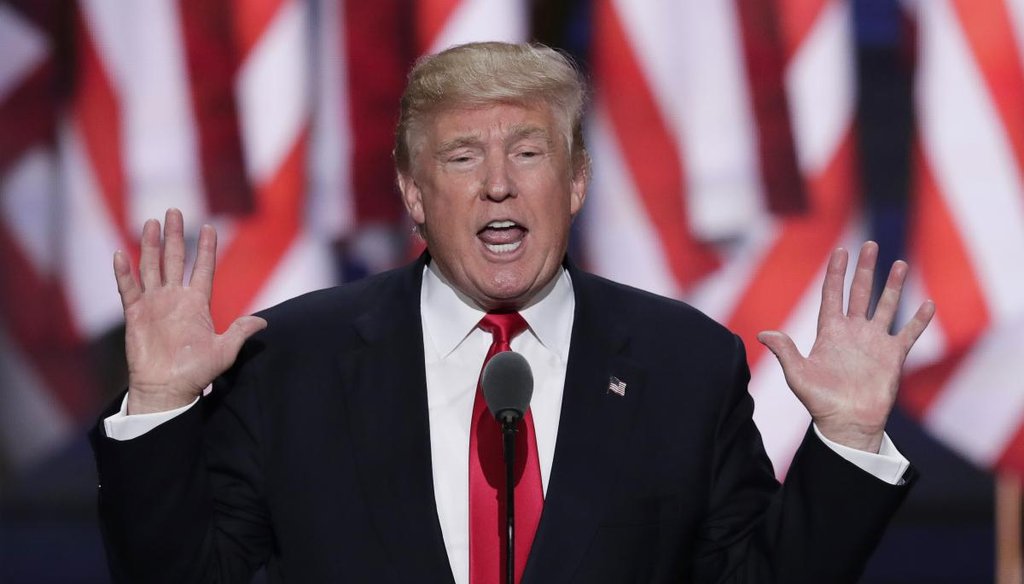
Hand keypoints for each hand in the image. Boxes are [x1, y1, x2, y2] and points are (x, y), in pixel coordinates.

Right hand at [114, 209, 266, 413]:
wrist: (168, 389)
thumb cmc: (196, 373)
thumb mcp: (224, 351)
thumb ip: (240, 332)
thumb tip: (264, 322)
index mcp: (197, 303)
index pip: (203, 268)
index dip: (205, 248)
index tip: (209, 227)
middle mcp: (175, 299)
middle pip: (174, 259)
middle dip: (175, 235)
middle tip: (174, 211)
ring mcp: (154, 304)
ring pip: (151, 267)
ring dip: (150, 245)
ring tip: (151, 222)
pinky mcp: (135, 314)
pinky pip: (128, 289)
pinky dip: (124, 273)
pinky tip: (121, 254)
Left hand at [757, 241, 934, 452]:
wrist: (847, 423)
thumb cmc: (819, 401)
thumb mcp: (797, 374)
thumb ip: (784, 351)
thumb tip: (763, 334)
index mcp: (830, 332)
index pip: (832, 294)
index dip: (836, 273)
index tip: (840, 250)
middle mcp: (853, 332)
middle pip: (859, 293)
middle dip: (865, 269)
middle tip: (869, 245)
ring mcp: (874, 342)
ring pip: (886, 306)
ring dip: (893, 285)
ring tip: (900, 263)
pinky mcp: (893, 356)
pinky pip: (908, 333)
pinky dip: (919, 319)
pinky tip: (928, 304)